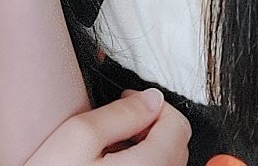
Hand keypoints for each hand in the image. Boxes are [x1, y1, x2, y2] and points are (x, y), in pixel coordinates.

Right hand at [23, 90, 189, 165]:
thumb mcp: (79, 136)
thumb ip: (121, 113)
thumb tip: (151, 98)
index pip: (178, 125)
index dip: (153, 104)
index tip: (129, 99)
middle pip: (176, 147)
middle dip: (150, 125)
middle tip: (117, 122)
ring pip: (165, 165)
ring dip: (146, 148)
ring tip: (110, 147)